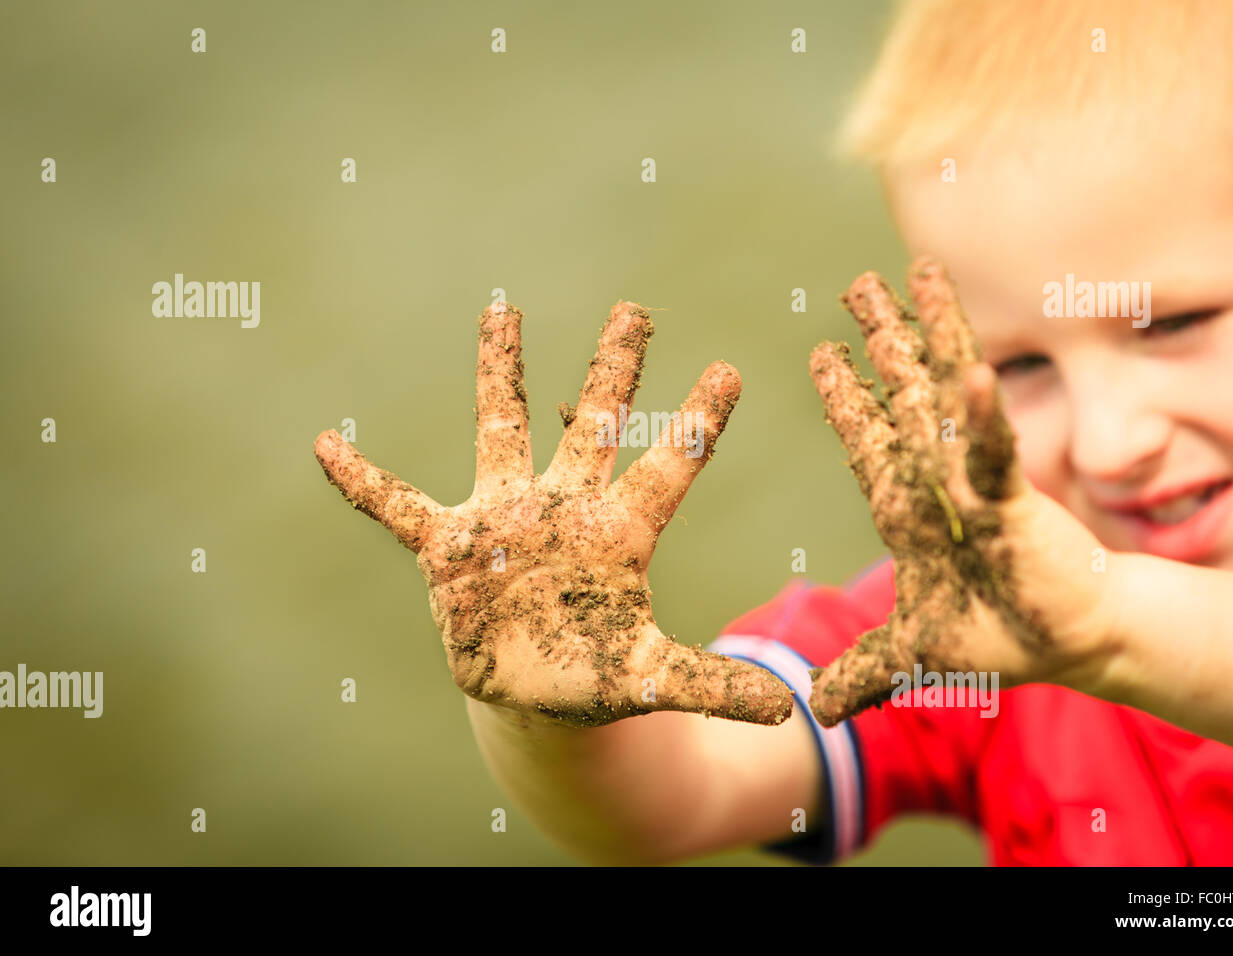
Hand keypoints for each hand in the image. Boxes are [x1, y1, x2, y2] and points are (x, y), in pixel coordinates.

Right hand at [314, 300, 792, 727]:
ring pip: (503, 431)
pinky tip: (324, 446)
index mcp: (620, 534)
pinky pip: (397, 507)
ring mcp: (504, 519)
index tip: (732, 371)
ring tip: (503, 309)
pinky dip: (363, 483)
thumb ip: (710, 685)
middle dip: (614, 370)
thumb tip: (788, 709)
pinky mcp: (448, 549)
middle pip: (594, 426)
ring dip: (504, 374)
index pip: (667, 468)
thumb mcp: (649, 679)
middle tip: (636, 310)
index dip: (697, 423)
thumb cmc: (596, 674)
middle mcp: (565, 509)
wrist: (533, 693)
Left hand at [806, 259, 1118, 726]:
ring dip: (929, 339)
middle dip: (883, 343)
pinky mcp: (1012, 503)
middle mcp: (937, 485)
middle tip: (859, 286)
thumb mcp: (916, 653)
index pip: (870, 443)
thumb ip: (865, 667)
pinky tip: (970, 374)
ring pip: (944, 400)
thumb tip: (811, 705)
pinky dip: (980, 419)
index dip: (849, 400)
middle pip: (903, 400)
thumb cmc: (999, 635)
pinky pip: (992, 453)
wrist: (1071, 645)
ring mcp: (972, 487)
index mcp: (909, 512)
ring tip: (913, 274)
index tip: (824, 354)